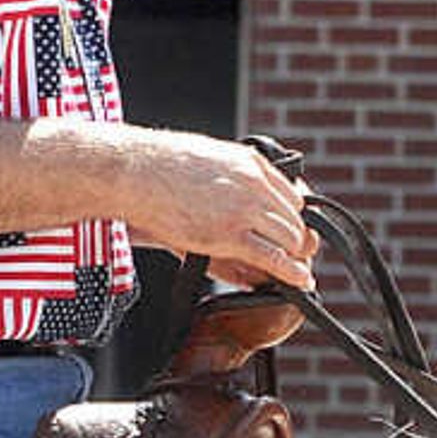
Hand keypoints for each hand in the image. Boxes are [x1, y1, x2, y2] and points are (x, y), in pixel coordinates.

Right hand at [119, 133, 313, 291]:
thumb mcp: (209, 157)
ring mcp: (244, 209)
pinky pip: (273, 257)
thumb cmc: (160, 164)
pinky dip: (291, 272)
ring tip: (296, 269)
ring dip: (295, 256)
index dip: (292, 217)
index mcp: (250, 163)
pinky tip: (300, 280)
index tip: (289, 230)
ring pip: (290, 238)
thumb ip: (231, 175)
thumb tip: (243, 188)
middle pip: (295, 218)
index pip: (292, 194)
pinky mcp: (230, 235)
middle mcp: (253, 184)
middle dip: (297, 240)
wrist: (136, 171)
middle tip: (296, 255)